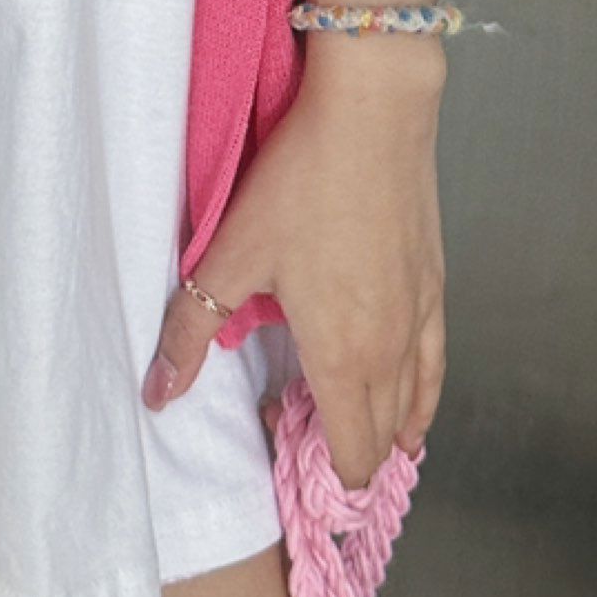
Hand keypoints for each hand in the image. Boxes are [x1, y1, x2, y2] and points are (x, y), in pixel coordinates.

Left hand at [142, 38, 447, 488]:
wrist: (374, 116)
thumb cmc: (301, 183)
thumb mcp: (230, 256)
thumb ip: (191, 331)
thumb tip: (159, 395)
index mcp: (343, 355)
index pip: (350, 455)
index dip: (324, 479)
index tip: (288, 468)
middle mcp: (393, 350)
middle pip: (379, 439)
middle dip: (341, 455)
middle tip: (291, 430)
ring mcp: (421, 320)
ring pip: (412, 409)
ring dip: (380, 431)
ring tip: (344, 430)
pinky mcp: (436, 288)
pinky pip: (435, 368)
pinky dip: (419, 400)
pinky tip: (408, 407)